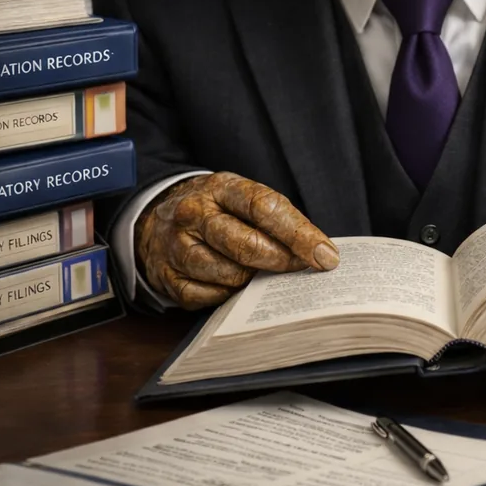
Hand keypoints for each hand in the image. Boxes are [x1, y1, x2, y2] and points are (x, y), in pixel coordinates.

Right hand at [135, 173, 338, 309]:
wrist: (159, 217)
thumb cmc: (216, 209)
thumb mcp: (241, 197)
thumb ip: (274, 216)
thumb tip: (317, 251)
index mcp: (220, 188)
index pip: (264, 208)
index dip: (299, 234)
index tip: (326, 255)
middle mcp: (194, 213)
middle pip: (245, 244)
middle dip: (282, 261)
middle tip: (304, 270)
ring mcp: (175, 245)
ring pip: (226, 274)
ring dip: (252, 280)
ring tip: (263, 274)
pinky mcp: (166, 276)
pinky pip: (205, 296)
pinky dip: (225, 295)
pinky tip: (234, 286)